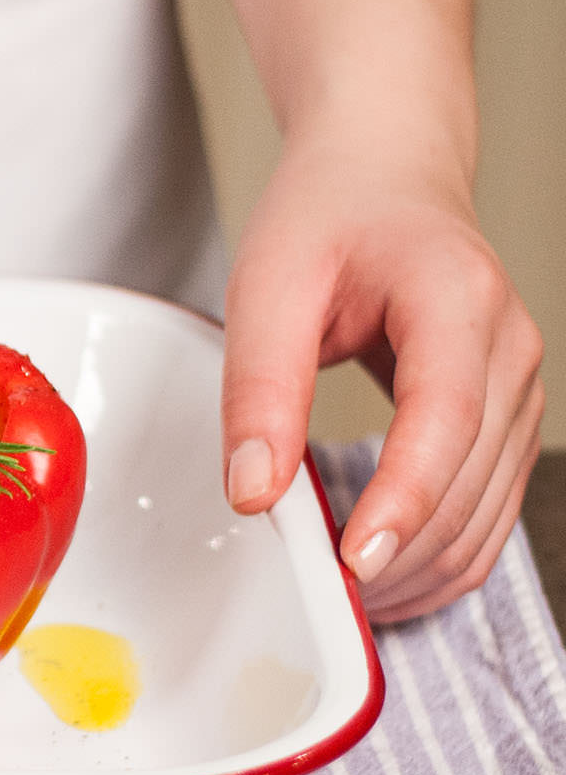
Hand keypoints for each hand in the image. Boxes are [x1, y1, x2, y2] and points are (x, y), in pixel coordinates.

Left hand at [219, 124, 542, 621]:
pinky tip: (390, 576)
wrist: (383, 176)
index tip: (357, 558)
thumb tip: (254, 491)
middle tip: (324, 596)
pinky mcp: (508, 416)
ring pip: (490, 509)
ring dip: (425, 567)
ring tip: (347, 598)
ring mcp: (521, 385)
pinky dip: (446, 553)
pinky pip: (493, 508)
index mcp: (455, 299)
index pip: (446, 418)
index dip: (406, 498)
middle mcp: (509, 346)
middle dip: (403, 552)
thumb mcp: (267, 286)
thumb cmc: (328, 217)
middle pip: (470, 479)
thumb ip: (259, 389)